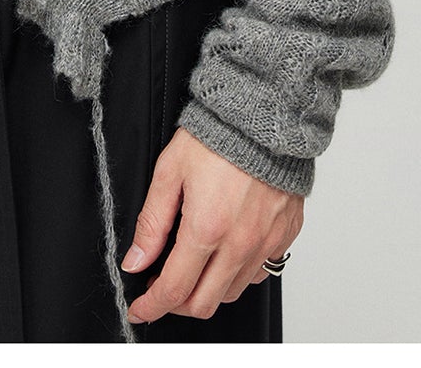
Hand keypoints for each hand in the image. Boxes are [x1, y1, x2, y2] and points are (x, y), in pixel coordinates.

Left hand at [121, 127, 302, 323]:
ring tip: (192, 267)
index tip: (140, 308)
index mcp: (207, 228)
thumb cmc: (218, 135)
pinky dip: (238, 273)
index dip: (151, 306)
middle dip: (176, 305)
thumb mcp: (169, 171)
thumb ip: (152, 223)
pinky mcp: (284, 236)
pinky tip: (224, 253)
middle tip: (162, 287)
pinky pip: (259, 272)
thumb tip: (135, 259)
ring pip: (232, 293)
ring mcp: (266, 243)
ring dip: (207, 290)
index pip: (174, 290)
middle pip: (204, 304)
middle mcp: (239, 243)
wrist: (264, 113)